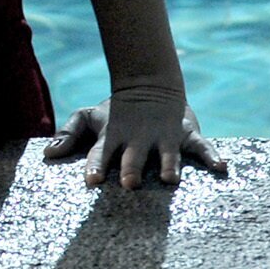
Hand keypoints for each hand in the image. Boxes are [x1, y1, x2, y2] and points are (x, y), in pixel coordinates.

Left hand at [42, 91, 227, 189]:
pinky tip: (222, 167)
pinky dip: (213, 156)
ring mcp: (164, 137)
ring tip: (169, 179)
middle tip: (129, 182)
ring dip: (167, 166)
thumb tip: (47, 154)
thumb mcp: (89, 118)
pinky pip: (202, 147)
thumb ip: (69, 134)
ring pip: (166, 153)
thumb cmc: (116, 111)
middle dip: (131, 168)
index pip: (102, 152)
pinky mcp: (186, 134)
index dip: (97, 165)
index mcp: (114, 137)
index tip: (92, 180)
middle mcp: (139, 140)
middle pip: (133, 156)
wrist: (149, 86)